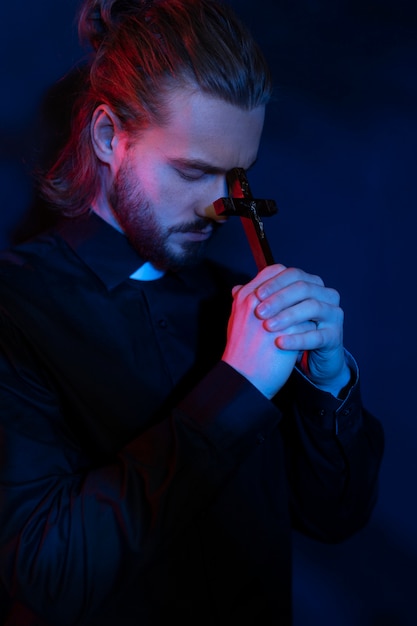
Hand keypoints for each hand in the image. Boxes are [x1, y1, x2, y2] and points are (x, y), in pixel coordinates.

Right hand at [222, 267, 308, 398]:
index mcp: (245, 297)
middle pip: (291, 281)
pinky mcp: (290, 333)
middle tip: (309, 296)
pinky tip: (313, 330)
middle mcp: (258, 303)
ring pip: (303, 300)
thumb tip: (240, 289)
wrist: (243, 379)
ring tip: (311, 315)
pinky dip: (312, 324)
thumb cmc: (239, 352)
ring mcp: (275, 316)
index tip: (293, 284)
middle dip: (302, 288)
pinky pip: (308, 321)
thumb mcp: (234, 321)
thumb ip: (240, 302)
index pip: (273, 271)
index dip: (286, 276)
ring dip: (309, 306)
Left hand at [253, 264, 350, 396]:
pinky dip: (297, 338)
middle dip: (278, 299)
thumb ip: (258, 301)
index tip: (255, 295)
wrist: (312, 360)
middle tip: (258, 312)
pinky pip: (317, 335)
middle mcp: (326, 294)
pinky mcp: (335, 336)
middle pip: (303, 287)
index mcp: (311, 284)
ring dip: (287, 316)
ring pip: (312, 307)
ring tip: (267, 327)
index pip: (292, 274)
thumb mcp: (274, 314)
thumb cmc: (291, 332)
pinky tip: (280, 343)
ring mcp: (333, 314)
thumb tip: (236, 289)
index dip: (274, 283)